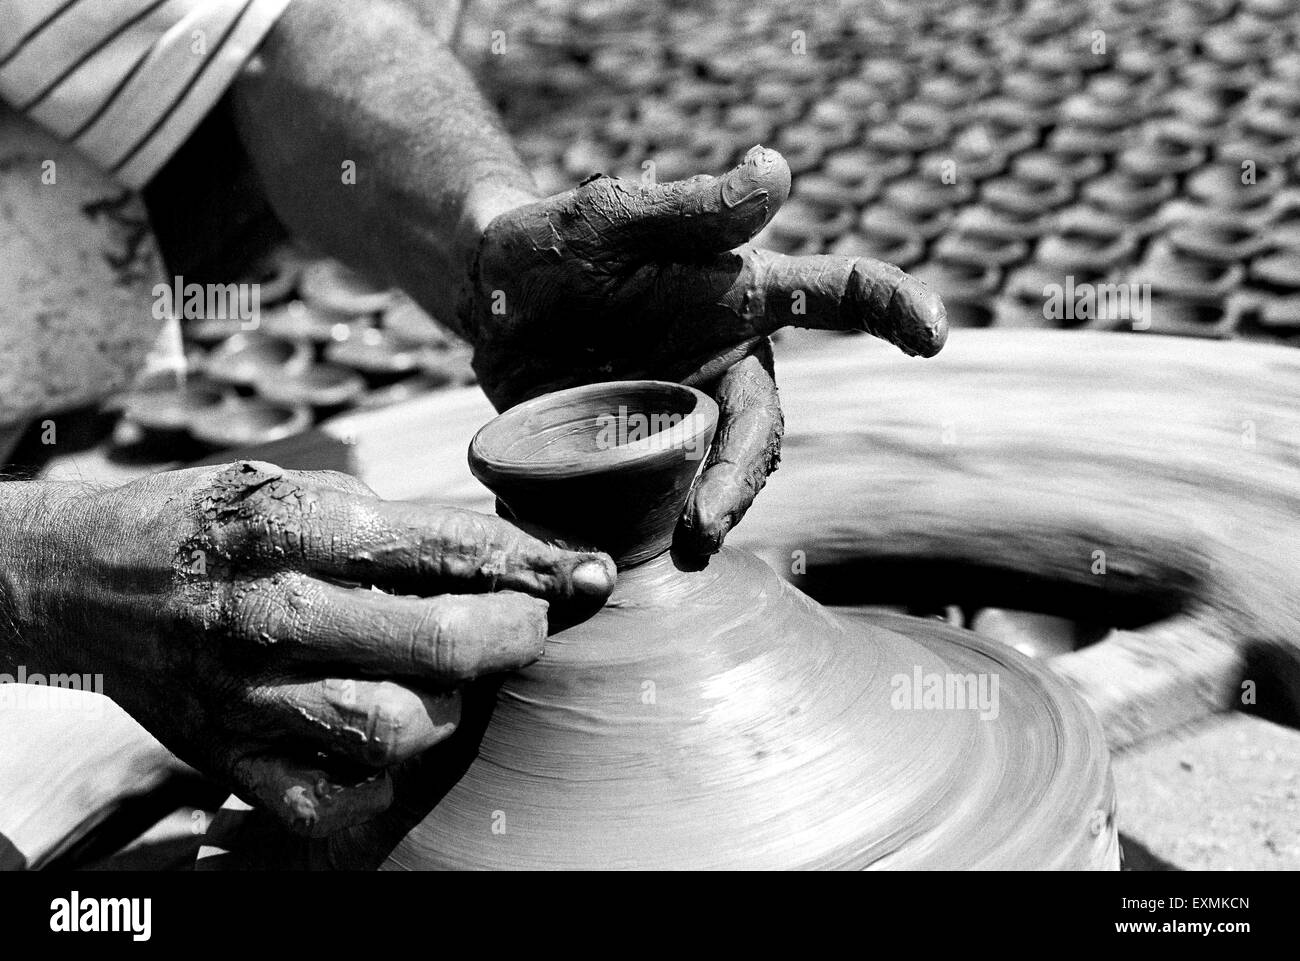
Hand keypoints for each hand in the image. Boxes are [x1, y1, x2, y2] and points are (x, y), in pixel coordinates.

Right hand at [30, 462, 614, 835]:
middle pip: (440, 644)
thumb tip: (507, 552)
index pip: (444, 547)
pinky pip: (334, 794)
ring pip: (397, 729)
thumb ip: (387, 523)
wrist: (82, 579)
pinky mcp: (230, 759)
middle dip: (515, 635)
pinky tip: (386, 733)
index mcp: (292, 525)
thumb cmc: (211, 525)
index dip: (533, 561)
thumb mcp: (291, 488)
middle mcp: (272, 611)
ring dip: (451, 709)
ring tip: (451, 682)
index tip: (589, 572)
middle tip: (534, 626)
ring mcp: (248, 697)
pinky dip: (378, 776)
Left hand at [460, 146, 947, 554]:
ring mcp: (683, 414)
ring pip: (719, 473)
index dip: (891, 308)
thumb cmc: (556, 243)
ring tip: (676, 547)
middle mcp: (725, 363)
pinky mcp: (640, 454)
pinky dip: (652, 527)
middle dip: (743, 475)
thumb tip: (775, 167)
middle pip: (763, 427)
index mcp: (739, 297)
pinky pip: (661, 498)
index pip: (835, 294)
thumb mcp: (610, 217)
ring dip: (705, 511)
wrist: (491, 301)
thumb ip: (689, 208)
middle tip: (705, 521)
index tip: (933, 334)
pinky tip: (622, 550)